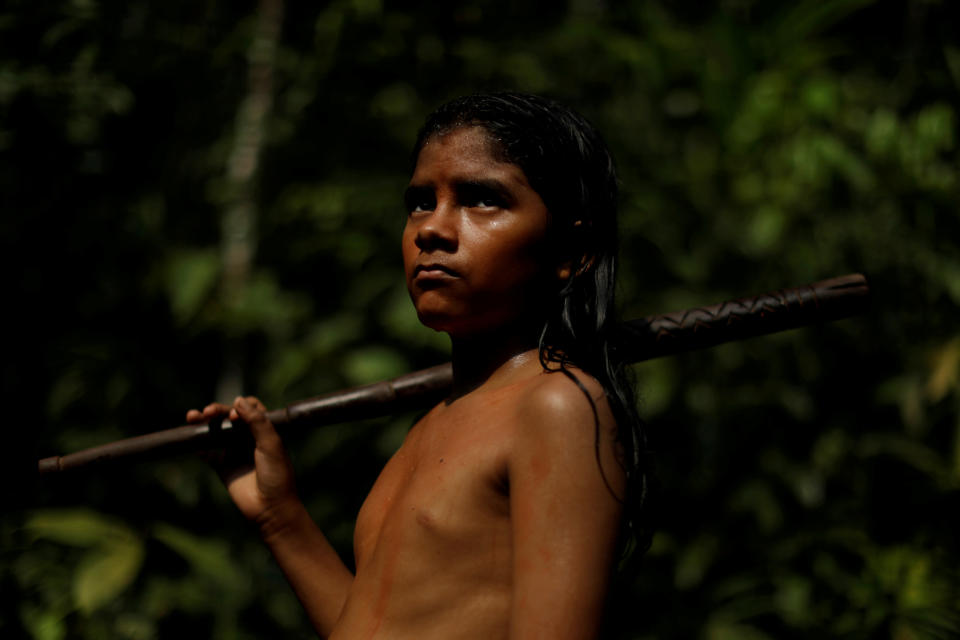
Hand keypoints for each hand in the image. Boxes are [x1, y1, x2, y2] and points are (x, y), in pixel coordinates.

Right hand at [186, 397, 300, 528]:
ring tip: (192, 417)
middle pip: (229, 417)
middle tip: (207, 412)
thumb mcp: (271, 444)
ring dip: (203, 422)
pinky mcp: (223, 467)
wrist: (270, 507)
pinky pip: (207, 452)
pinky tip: (192, 439)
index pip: (250, 408)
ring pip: (216, 431)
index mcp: (264, 430)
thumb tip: (239, 400)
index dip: (240, 406)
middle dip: (217, 410)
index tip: (235, 416)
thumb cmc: (276, 474)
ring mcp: (234, 452)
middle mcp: (249, 438)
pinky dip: (198, 445)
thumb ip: (257, 421)